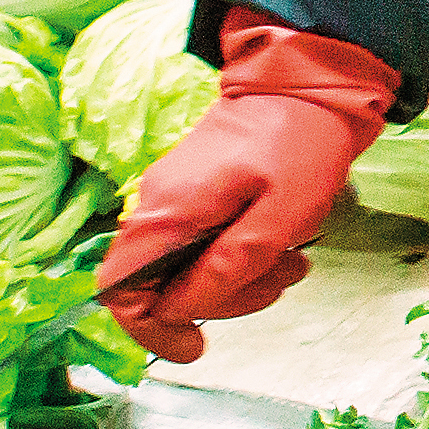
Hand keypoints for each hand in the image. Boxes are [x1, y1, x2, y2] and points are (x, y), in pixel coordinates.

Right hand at [94, 14, 394, 358]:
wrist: (308, 80)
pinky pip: (202, 242)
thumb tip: (181, 311)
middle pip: (159, 285)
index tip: (194, 348)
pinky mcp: (195, 192)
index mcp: (168, 211)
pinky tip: (282, 245)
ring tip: (294, 262)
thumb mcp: (279, 216)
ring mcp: (175, 197)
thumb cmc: (301, 143)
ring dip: (240, 279)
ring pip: (187, 267)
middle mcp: (158, 205)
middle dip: (218, 301)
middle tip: (278, 282)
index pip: (120, 289)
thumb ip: (229, 266)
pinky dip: (240, 255)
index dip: (149, 328)